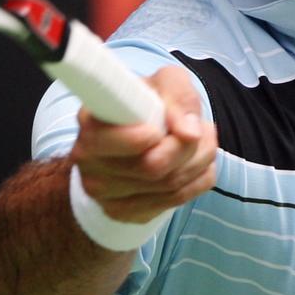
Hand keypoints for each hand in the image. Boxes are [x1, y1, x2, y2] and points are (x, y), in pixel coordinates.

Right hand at [71, 65, 217, 223]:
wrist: (139, 133)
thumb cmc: (148, 103)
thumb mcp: (165, 83)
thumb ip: (178, 96)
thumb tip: (189, 132)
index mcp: (90, 123)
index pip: (111, 141)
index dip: (143, 136)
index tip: (160, 128)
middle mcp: (89, 160)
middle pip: (150, 167)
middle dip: (188, 147)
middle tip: (203, 128)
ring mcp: (104, 192)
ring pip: (168, 186)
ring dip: (199, 161)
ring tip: (204, 141)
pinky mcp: (124, 212)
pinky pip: (174, 202)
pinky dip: (197, 181)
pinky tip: (197, 163)